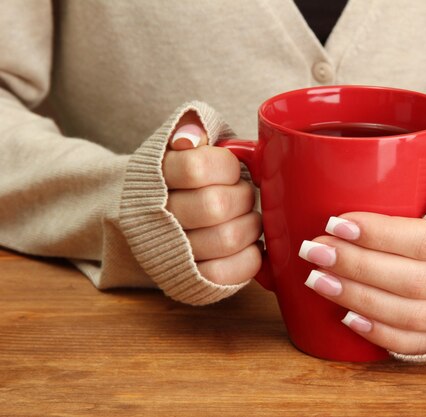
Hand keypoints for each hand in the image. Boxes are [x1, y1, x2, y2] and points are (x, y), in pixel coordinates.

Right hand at [162, 111, 261, 283]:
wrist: (146, 213)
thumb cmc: (181, 173)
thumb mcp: (183, 140)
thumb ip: (192, 127)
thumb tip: (191, 140)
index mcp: (157, 174)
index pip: (197, 167)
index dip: (227, 167)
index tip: (231, 169)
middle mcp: (159, 215)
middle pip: (215, 206)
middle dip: (243, 197)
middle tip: (244, 195)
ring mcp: (173, 251)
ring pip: (226, 239)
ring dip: (250, 226)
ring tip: (246, 218)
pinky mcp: (189, 280)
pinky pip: (227, 274)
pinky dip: (249, 257)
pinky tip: (247, 244)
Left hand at [299, 186, 425, 354]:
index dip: (379, 235)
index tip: (335, 222)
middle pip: (413, 282)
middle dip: (356, 267)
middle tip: (314, 250)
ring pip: (413, 316)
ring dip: (360, 300)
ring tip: (318, 280)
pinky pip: (422, 345)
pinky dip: (383, 335)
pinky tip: (347, 319)